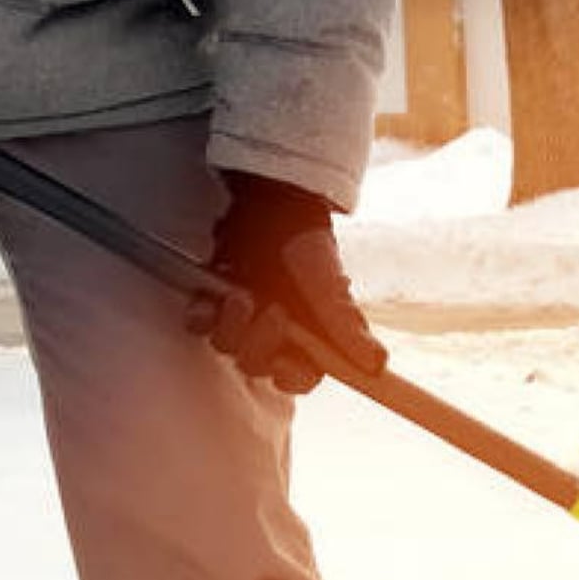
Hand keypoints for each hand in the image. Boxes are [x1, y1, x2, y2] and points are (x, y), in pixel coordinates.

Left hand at [188, 174, 384, 395]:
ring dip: (231, 326)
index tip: (283, 363)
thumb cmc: (305, 243)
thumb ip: (346, 328)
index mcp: (309, 333)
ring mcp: (245, 316)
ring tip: (240, 294)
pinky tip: (209, 299)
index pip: (302, 377)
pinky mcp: (216, 300)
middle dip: (258, 343)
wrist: (268, 202)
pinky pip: (201, 325)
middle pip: (260, 365)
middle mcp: (277, 329)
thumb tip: (377, 364)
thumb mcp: (329, 287)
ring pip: (228, 346)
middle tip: (270, 311)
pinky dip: (202, 315)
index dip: (291, 376)